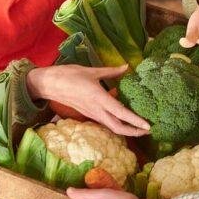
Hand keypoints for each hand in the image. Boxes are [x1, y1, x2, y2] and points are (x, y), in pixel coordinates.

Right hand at [27, 64, 149, 136]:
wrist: (49, 84)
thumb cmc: (69, 75)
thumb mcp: (92, 71)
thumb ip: (111, 71)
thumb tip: (126, 67)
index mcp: (99, 98)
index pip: (121, 113)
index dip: (135, 121)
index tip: (148, 125)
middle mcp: (96, 110)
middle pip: (118, 128)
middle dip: (134, 131)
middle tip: (149, 130)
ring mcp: (92, 114)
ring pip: (112, 127)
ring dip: (126, 129)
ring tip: (140, 127)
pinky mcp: (89, 114)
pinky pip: (106, 122)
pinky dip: (117, 123)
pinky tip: (124, 118)